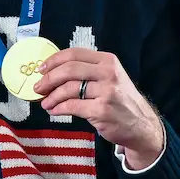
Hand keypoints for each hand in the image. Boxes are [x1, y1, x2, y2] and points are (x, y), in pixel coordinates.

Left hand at [34, 47, 165, 168]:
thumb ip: (88, 71)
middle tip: (38, 88)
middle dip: (49, 79)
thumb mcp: (110, 77)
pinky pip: (72, 107)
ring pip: (69, 89)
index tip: (41, 69)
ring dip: (52, 97)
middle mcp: (108, 73)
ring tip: (45, 103)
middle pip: (69, 69)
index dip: (54, 60)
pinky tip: (54, 110)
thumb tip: (53, 72)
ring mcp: (106, 92)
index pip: (74, 54)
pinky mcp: (102, 111)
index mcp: (108, 61)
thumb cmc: (121, 100)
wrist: (141, 125)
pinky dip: (59, 109)